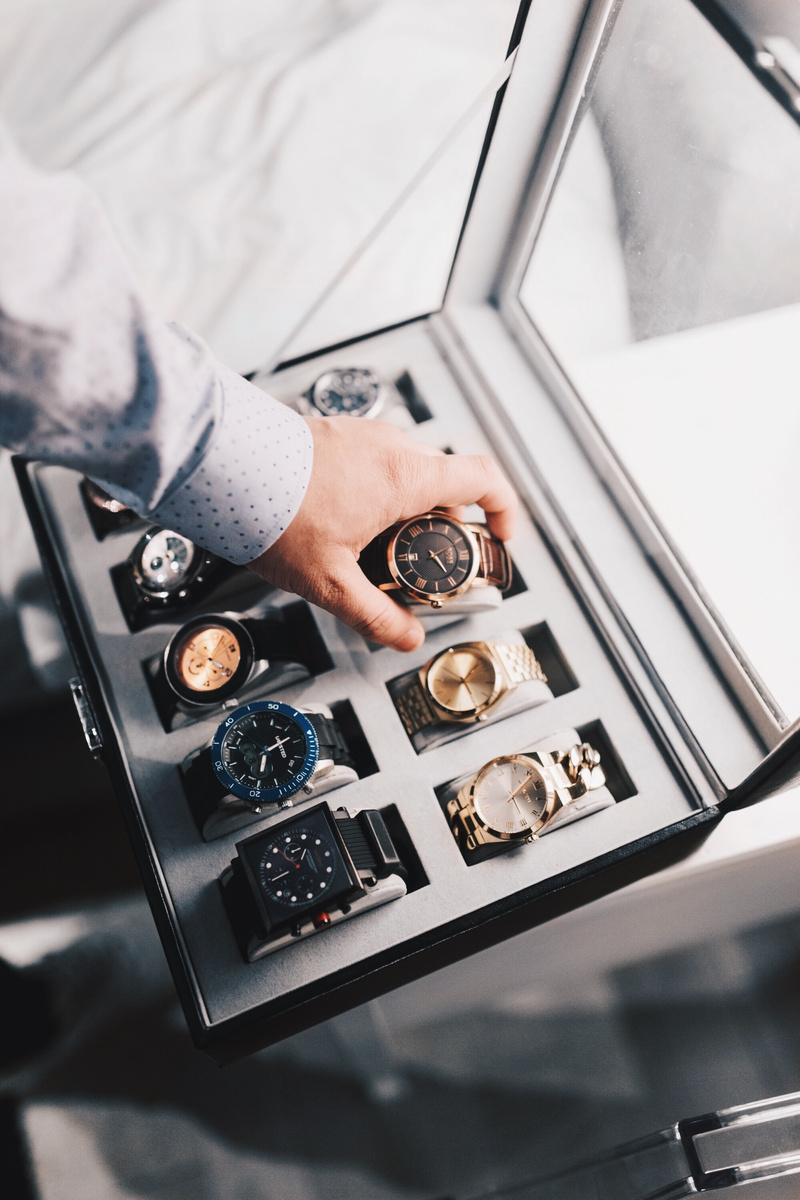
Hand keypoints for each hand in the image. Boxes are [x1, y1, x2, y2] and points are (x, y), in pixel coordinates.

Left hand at [249, 416, 516, 650]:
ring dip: (408, 506)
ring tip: (378, 547)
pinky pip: (375, 460)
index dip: (503, 507)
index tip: (499, 535)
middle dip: (447, 522)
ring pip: (407, 470)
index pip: (484, 477)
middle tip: (429, 561)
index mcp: (405, 477)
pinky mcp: (334, 433)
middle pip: (445, 481)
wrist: (220, 465)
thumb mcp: (330, 581)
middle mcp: (391, 447)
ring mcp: (362, 434)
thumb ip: (375, 614)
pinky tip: (344, 523)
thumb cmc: (272, 511)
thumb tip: (407, 637)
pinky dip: (377, 490)